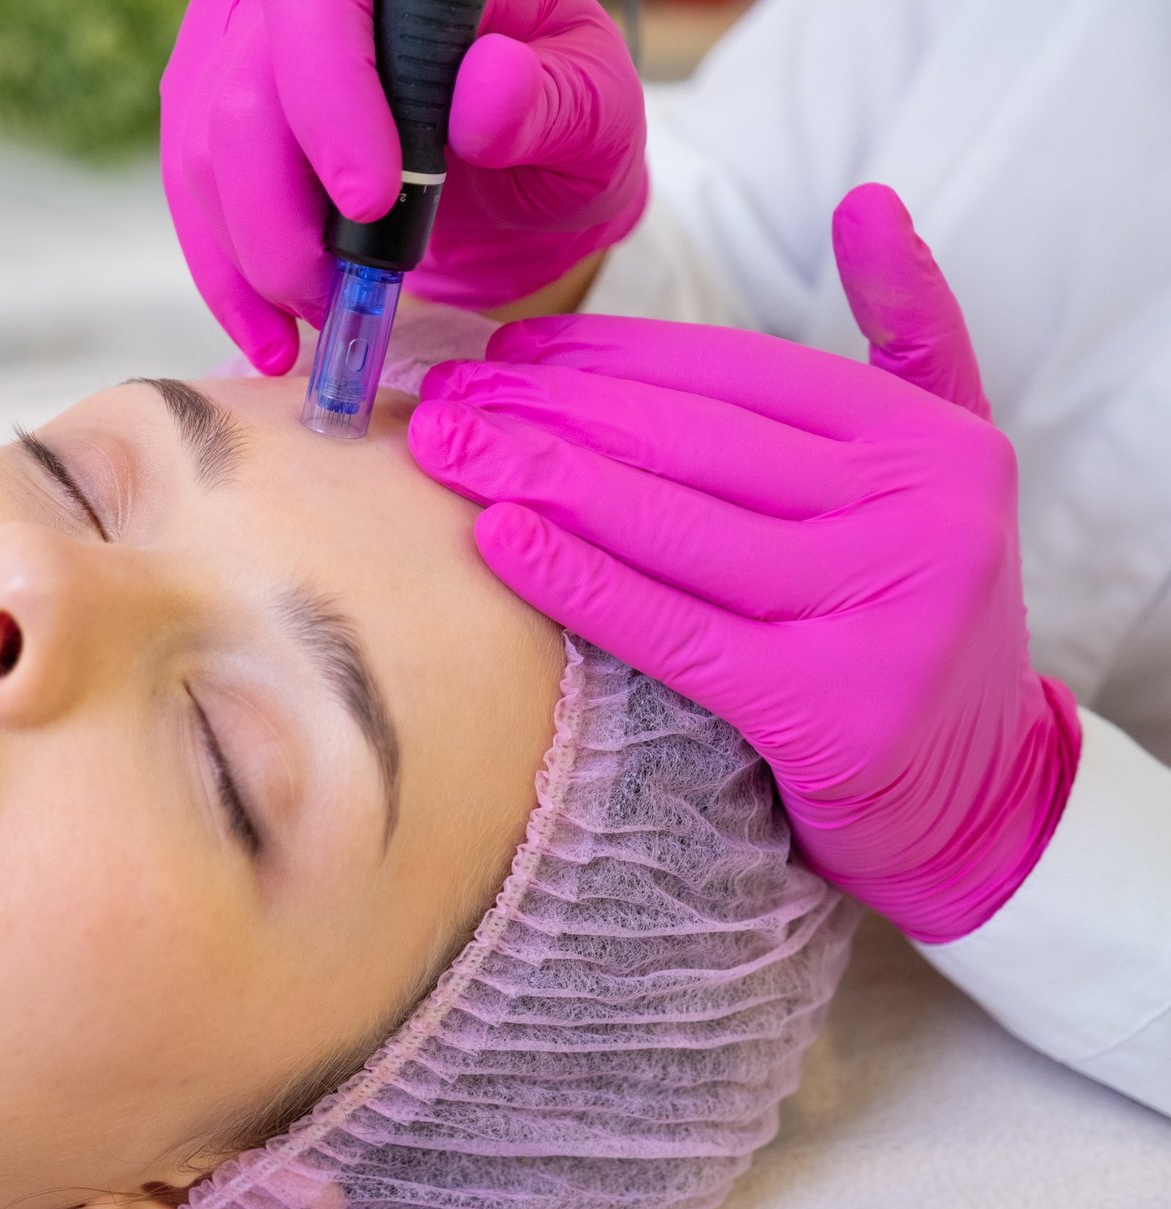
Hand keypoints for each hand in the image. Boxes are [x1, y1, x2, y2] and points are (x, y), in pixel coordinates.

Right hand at [160, 0, 645, 375]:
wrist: (512, 148)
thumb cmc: (555, 114)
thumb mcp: (592, 110)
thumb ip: (550, 102)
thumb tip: (485, 91)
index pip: (322, 8)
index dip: (331, 99)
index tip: (372, 204)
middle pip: (245, 89)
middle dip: (282, 218)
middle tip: (341, 296)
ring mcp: (243, 37)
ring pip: (200, 145)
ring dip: (251, 255)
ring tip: (319, 318)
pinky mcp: (212, 97)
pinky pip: (187, 185)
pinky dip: (223, 272)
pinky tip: (268, 329)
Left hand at [409, 185, 1080, 942]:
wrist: (980, 792)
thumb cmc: (920, 611)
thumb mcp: (945, 462)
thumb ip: (910, 334)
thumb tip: (865, 202)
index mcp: (932, 441)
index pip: (739, 374)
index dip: (609, 357)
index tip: (509, 351)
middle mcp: (920, 513)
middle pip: (693, 442)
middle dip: (548, 412)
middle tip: (444, 397)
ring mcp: (882, 610)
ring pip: (674, 526)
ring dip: (539, 477)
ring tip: (443, 449)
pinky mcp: (829, 707)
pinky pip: (673, 629)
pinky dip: (579, 581)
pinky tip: (498, 538)